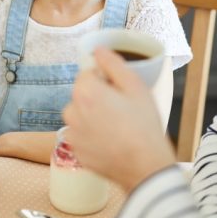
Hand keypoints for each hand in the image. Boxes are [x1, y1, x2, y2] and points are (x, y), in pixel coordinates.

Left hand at [63, 48, 175, 192]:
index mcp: (85, 91)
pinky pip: (80, 135)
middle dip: (97, 97)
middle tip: (122, 110)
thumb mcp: (136, 87)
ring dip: (92, 116)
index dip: (105, 79)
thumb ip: (113, 64)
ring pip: (79, 114)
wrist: (145, 167)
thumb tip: (98, 50)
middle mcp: (71, 111)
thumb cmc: (144, 126)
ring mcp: (72, 133)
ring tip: (116, 127)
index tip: (120, 91)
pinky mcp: (75, 151)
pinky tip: (110, 141)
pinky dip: (91, 135)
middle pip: (81, 93)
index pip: (87, 73)